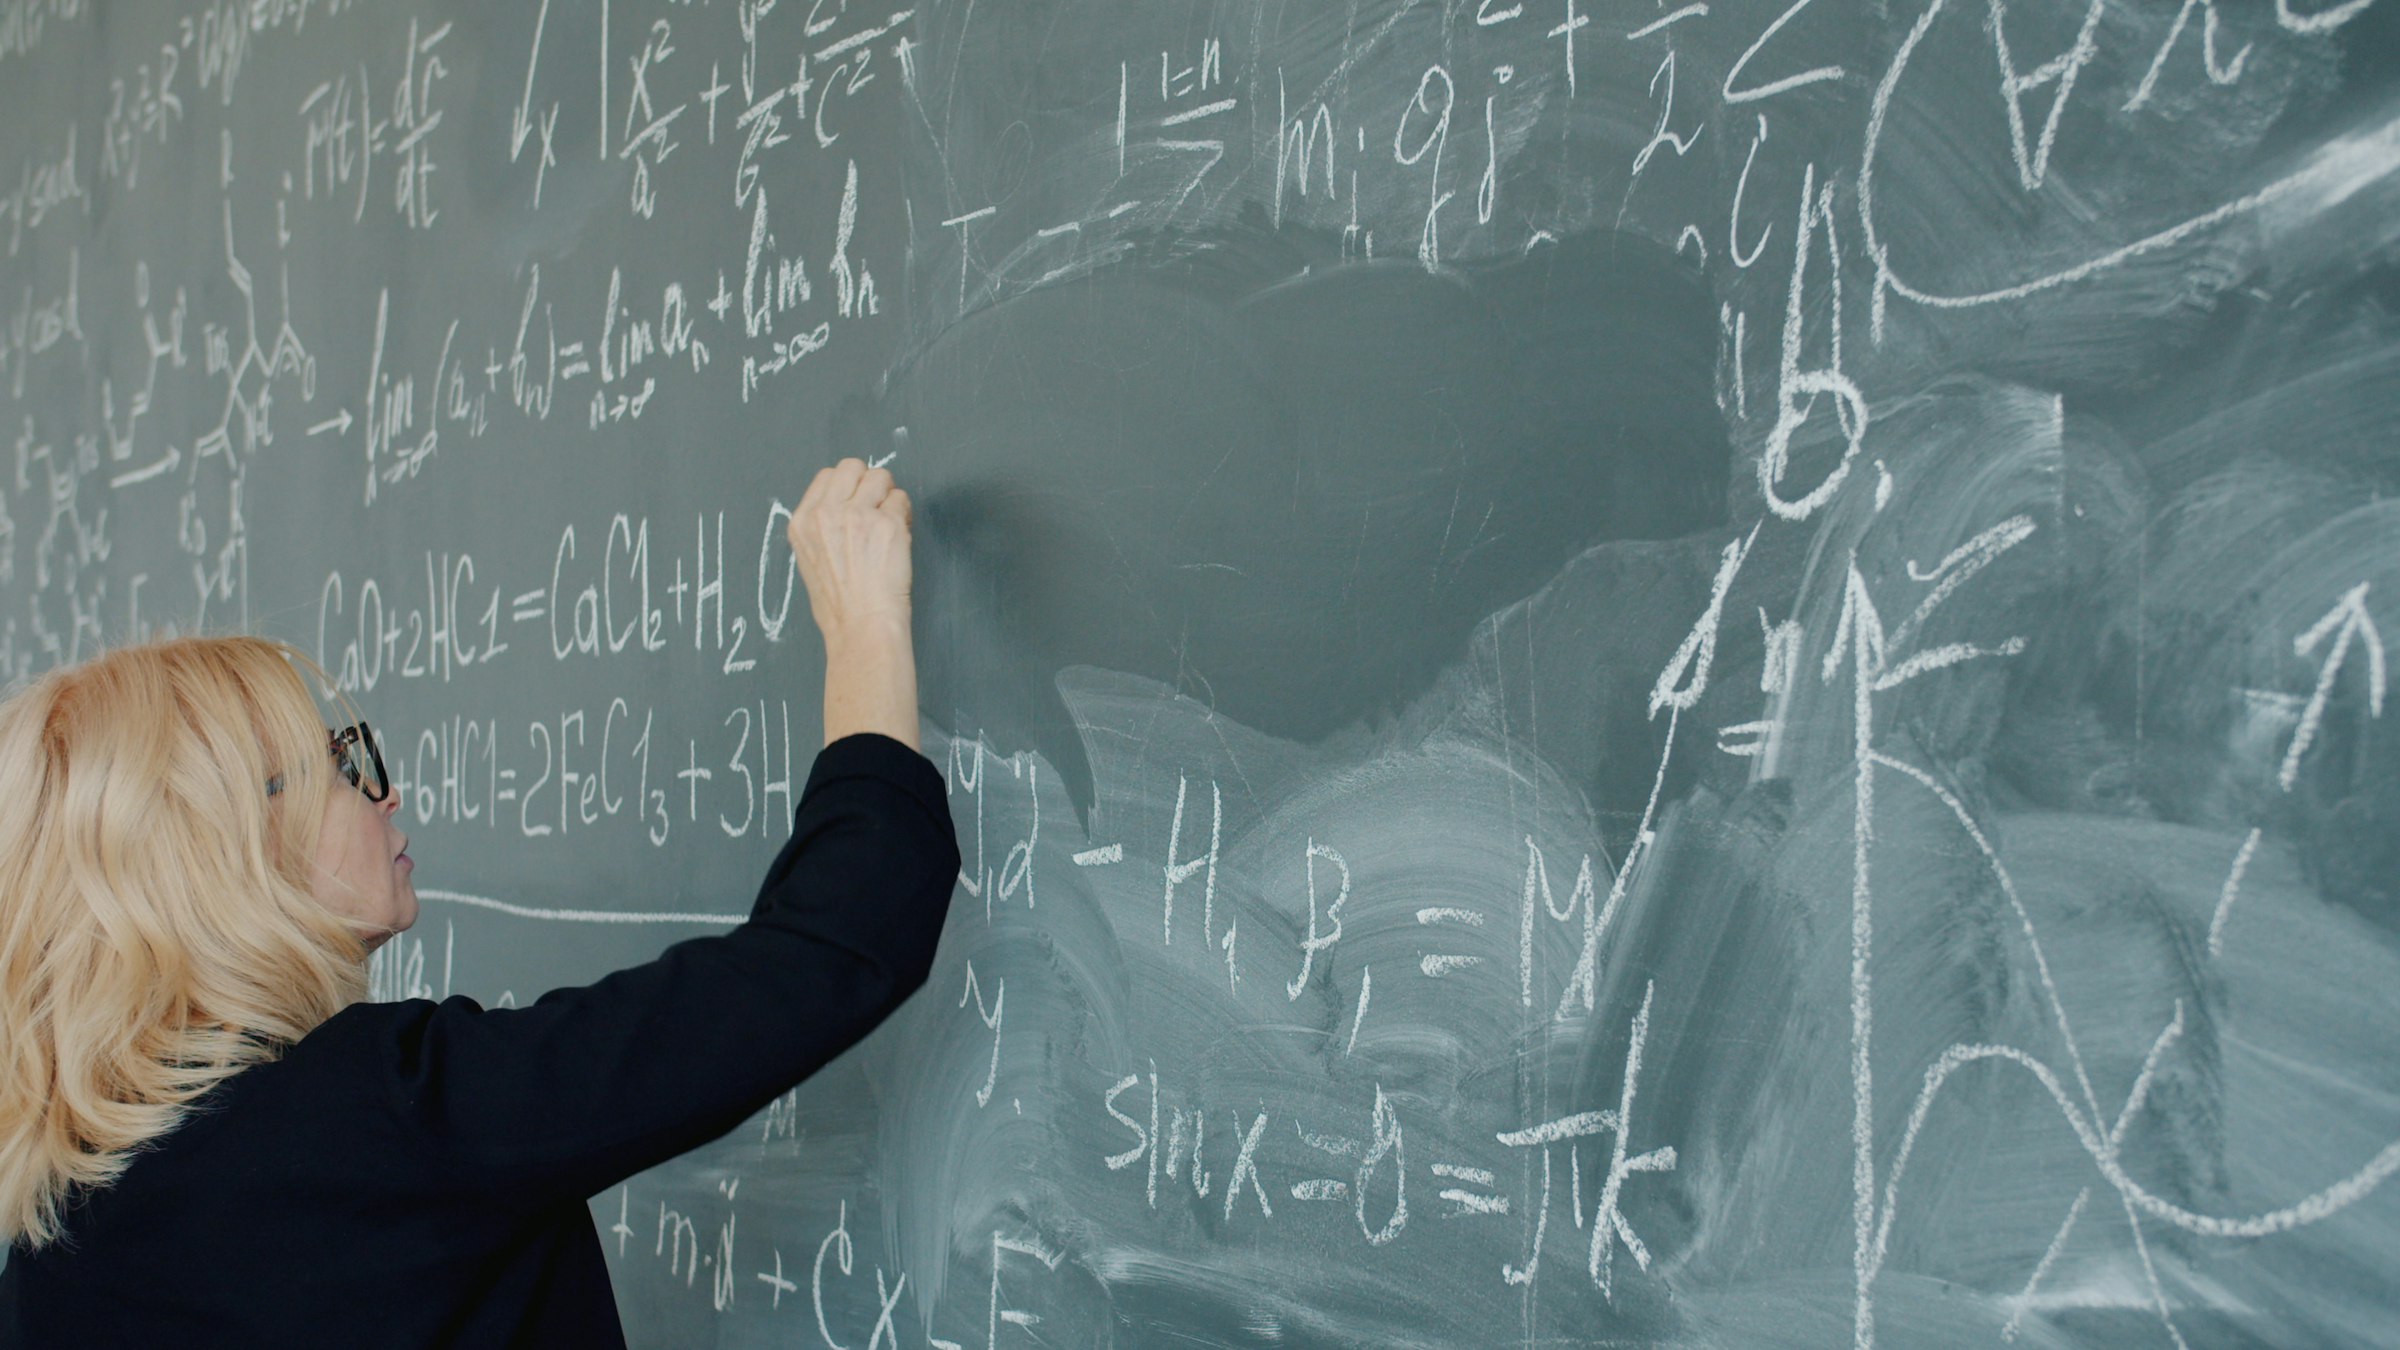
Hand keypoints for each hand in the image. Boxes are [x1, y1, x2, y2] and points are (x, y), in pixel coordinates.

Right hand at [788, 458, 913, 645]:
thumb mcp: (811, 557)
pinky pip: (901, 499)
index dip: (847, 487)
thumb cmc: (839, 603)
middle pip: (852, 466)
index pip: (827, 475)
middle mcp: (827, 512)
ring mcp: (858, 515)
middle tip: (876, 510)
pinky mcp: (887, 524)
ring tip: (888, 526)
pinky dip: (904, 516)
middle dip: (868, 483)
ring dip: (888, 497)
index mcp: (803, 521)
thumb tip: (848, 503)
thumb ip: (824, 525)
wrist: (861, 625)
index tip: (856, 506)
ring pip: (881, 477)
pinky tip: (898, 539)